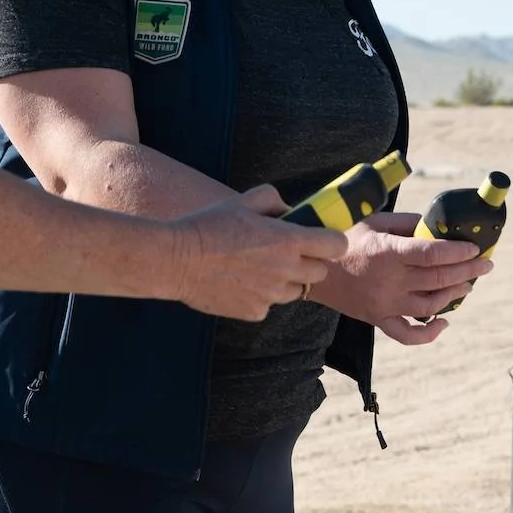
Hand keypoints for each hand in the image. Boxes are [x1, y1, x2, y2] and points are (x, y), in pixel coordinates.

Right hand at [167, 185, 347, 319]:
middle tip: (287, 254)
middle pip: (320, 273)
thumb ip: (274, 200)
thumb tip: (289, 210)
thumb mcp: (243, 200)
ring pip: (295, 292)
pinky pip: (268, 305)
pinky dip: (260, 296)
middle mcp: (286, 270)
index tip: (322, 240)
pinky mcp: (254, 312)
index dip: (332, 242)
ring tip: (259, 269)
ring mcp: (271, 295)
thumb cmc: (208, 225)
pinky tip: (239, 283)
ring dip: (286, 281)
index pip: (336, 246)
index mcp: (288, 240)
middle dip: (310, 263)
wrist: (176, 260)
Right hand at [310, 212, 493, 344]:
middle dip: (468, 271)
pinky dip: (429, 334)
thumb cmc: (345, 239)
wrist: (313, 269)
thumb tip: (437, 227)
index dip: (459, 252)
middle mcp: (390, 281)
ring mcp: (385, 304)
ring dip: (455, 295)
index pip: (434, 254)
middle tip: (485, 264)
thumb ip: (407, 223)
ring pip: (431, 305)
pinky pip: (407, 334)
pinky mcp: (379, 319)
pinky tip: (444, 323)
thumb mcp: (374, 221)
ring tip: (468, 284)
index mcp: (389, 252)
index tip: (475, 248)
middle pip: (439, 278)